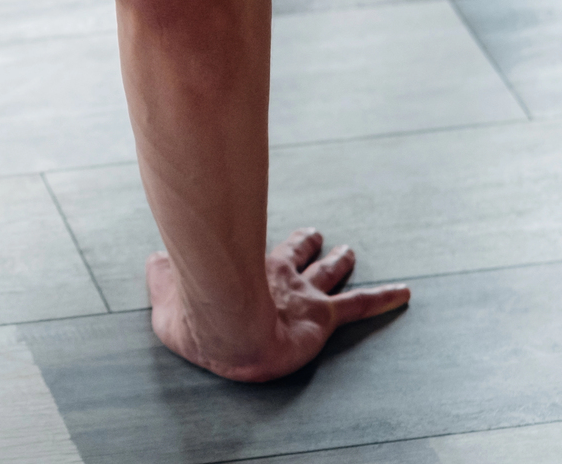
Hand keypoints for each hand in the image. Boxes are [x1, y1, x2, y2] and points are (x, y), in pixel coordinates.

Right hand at [147, 228, 409, 381]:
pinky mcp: (322, 316)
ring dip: (339, 260)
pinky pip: (360, 305)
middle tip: (314, 234)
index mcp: (241, 268)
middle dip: (305, 242)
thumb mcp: (166, 297)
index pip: (249, 251)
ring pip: (327, 272)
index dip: (252, 245)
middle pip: (296, 252)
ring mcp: (303, 293)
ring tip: (349, 251)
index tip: (247, 235)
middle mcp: (276, 272)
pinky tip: (405, 294)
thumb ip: (163, 279)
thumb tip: (155, 261)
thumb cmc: (195, 318)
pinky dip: (385, 298)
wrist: (226, 328)